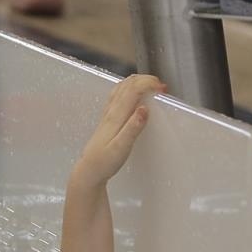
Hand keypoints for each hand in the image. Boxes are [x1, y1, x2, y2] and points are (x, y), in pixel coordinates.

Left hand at [70, 74, 165, 189]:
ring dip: (137, 82)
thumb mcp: (122, 147)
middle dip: (145, 80)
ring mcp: (107, 114)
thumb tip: (144, 109)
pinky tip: (132, 93)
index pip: (132, 90)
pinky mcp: (107, 119)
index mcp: (115, 116)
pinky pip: (117, 96)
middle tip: (160, 86)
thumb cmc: (105, 162)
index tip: (163, 89)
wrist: (88, 171)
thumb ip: (133, 128)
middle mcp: (110, 112)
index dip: (149, 84)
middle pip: (127, 85)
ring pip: (120, 88)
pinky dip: (128, 89)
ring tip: (151, 85)